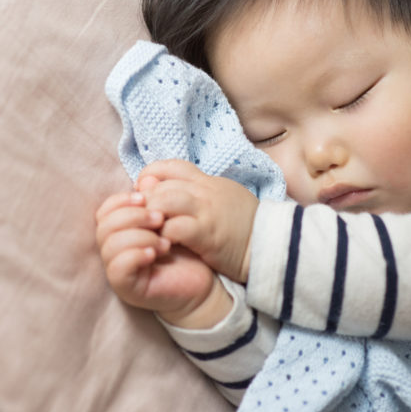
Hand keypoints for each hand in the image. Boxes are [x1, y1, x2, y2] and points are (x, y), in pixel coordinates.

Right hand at [95, 188, 231, 328]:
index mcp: (121, 230)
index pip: (105, 210)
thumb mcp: (172, 217)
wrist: (206, 281)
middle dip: (133, 216)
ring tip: (165, 241)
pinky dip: (136, 255)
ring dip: (139, 236)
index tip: (144, 197)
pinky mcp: (126, 288)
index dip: (121, 200)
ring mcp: (118, 270)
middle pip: (104, 225)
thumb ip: (158, 198)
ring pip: (109, 245)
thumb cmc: (188, 249)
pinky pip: (117, 269)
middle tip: (160, 218)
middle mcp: (114, 249)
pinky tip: (156, 253)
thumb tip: (146, 180)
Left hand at [138, 159, 258, 283]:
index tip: (144, 192)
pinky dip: (164, 234)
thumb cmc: (244, 224)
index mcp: (208, 181)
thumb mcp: (222, 198)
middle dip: (144, 200)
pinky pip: (176, 228)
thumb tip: (163, 187)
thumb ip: (196, 191)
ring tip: (149, 230)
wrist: (271, 245)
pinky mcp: (207, 234)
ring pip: (165, 201)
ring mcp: (206, 212)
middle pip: (161, 184)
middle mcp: (205, 192)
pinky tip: (163, 243)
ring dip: (151, 215)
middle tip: (139, 217)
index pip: (171, 166)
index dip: (151, 175)